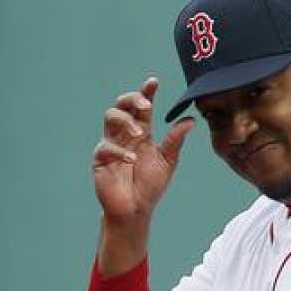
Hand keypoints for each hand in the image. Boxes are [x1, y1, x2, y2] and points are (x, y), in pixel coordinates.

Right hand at [92, 76, 195, 228]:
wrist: (136, 209)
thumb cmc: (150, 185)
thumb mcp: (168, 161)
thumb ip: (175, 140)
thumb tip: (190, 119)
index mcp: (141, 132)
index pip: (142, 108)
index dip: (146, 93)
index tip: (153, 82)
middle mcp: (124, 134)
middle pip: (121, 105)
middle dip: (132, 99)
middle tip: (146, 105)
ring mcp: (111, 144)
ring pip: (110, 118)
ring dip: (125, 121)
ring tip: (140, 133)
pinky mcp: (101, 159)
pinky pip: (106, 147)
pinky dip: (120, 151)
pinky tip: (132, 159)